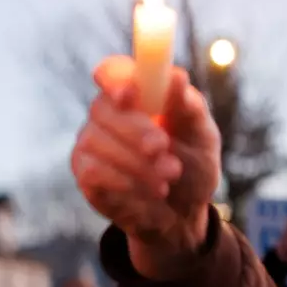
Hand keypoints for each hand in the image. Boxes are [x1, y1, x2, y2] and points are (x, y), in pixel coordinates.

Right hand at [71, 56, 221, 278]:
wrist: (182, 214)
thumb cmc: (192, 166)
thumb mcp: (202, 137)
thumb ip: (189, 107)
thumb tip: (176, 77)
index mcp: (138, 94)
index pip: (111, 72)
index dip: (115, 79)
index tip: (130, 95)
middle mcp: (108, 114)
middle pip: (102, 108)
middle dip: (135, 129)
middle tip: (163, 149)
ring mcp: (91, 143)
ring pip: (97, 142)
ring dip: (137, 163)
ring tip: (169, 177)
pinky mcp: (84, 174)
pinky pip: (94, 171)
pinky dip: (126, 183)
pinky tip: (149, 192)